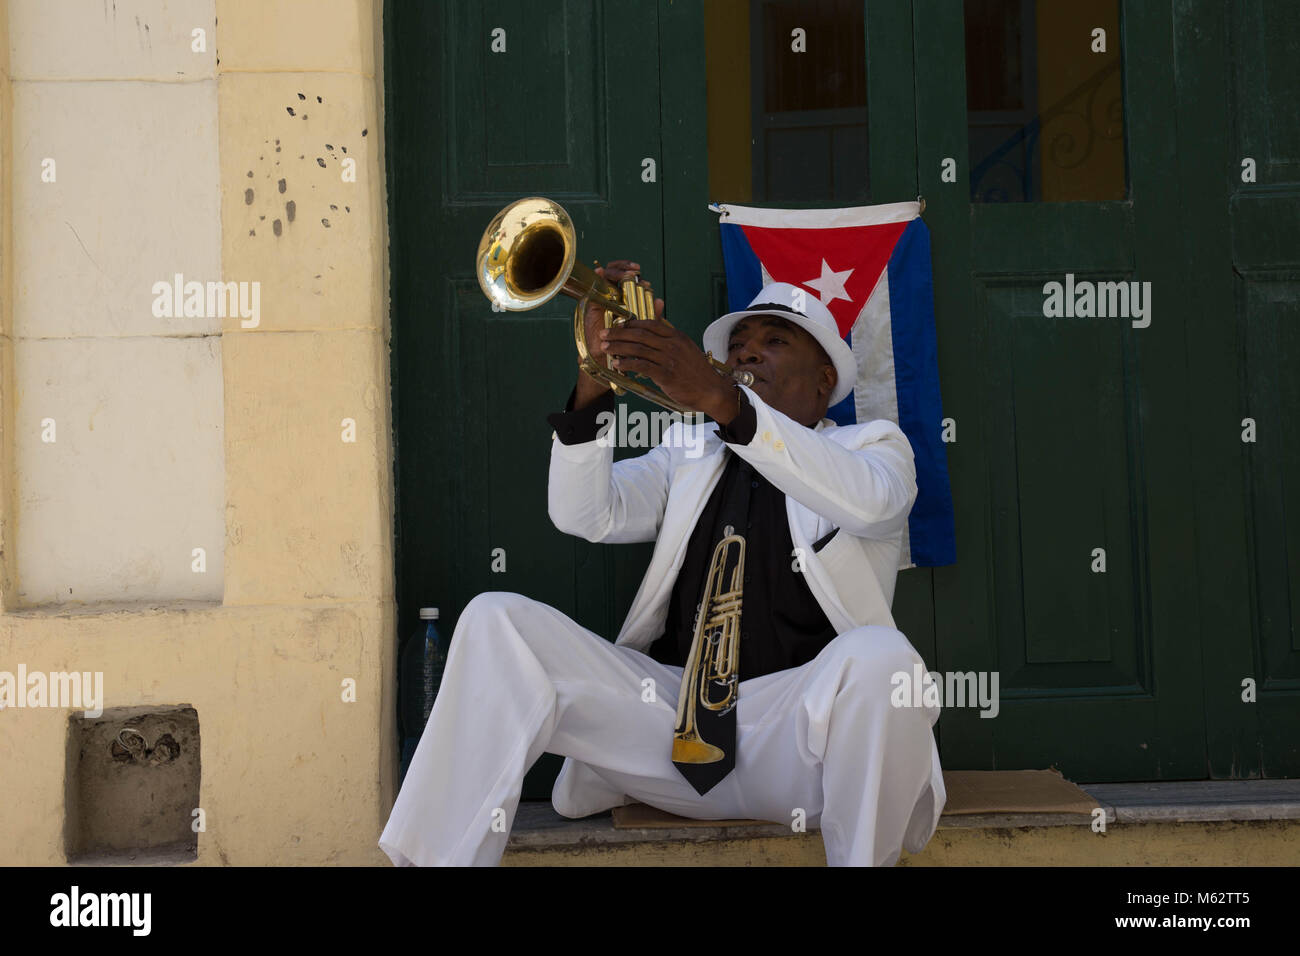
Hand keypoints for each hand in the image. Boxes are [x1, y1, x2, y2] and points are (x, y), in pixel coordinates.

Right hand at [574, 260, 649, 408]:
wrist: (606, 360)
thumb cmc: (623, 345)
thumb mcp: (640, 330)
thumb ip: (650, 316)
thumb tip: (660, 301)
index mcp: (626, 302)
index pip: (628, 280)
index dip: (632, 273)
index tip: (643, 277)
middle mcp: (612, 298)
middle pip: (616, 274)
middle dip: (625, 268)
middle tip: (635, 271)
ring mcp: (601, 299)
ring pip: (605, 275)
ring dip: (615, 270)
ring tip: (625, 272)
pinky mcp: (591, 302)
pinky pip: (593, 285)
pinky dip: (597, 276)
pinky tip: (600, 271)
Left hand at [601, 305, 740, 420]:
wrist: (712, 391)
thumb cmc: (697, 372)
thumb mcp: (686, 350)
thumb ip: (669, 341)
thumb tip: (653, 338)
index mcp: (677, 336)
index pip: (650, 324)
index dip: (631, 323)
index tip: (617, 325)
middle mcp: (673, 344)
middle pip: (640, 334)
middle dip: (619, 333)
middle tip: (604, 334)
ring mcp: (670, 359)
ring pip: (638, 348)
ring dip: (619, 347)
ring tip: (605, 348)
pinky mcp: (667, 374)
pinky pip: (642, 366)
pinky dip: (628, 364)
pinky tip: (618, 364)